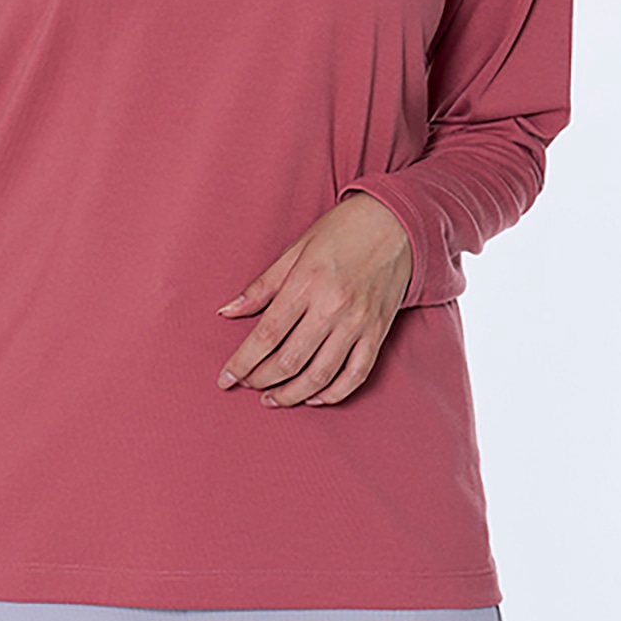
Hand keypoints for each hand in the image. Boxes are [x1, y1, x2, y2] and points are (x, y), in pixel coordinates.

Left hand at [214, 192, 412, 406]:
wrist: (395, 222)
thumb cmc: (341, 231)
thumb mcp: (295, 249)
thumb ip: (262, 286)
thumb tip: (227, 311)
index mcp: (306, 283)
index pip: (266, 335)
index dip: (242, 362)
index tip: (225, 378)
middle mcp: (331, 307)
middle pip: (289, 360)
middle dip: (261, 379)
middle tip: (247, 384)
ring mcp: (358, 323)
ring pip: (320, 375)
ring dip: (292, 394)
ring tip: (273, 398)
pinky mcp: (378, 332)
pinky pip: (355, 375)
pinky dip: (333, 393)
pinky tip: (314, 397)